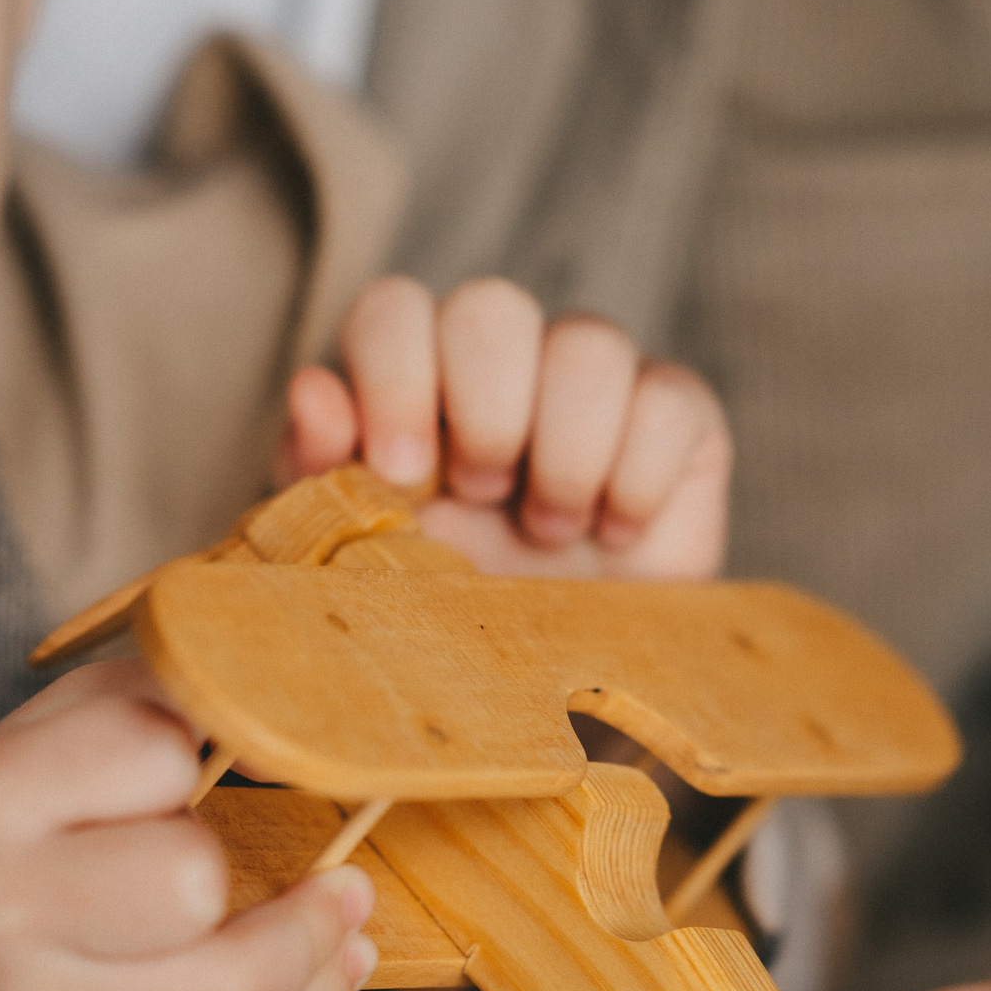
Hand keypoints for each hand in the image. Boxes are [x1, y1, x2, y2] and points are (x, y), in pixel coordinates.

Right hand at [0, 661, 376, 990]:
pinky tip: (335, 959)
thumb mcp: (43, 737)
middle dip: (233, 858)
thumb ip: (151, 697)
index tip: (211, 758)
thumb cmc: (7, 833)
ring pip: (233, 989)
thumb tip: (290, 706)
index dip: (201, 747)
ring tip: (345, 901)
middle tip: (236, 850)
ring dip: (314, 941)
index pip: (152, 752)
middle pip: (189, 884)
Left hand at [277, 275, 730, 579]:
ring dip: (565, 455)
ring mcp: (593, 376)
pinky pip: (668, 398)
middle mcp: (502, 357)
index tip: (402, 475)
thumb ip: (324, 473)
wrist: (558, 682)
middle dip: (484, 415)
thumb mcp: (364, 555)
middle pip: (491, 307)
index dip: (395, 376)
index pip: (394, 310)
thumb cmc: (445, 604)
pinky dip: (636, 479)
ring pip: (589, 342)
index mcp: (411, 375)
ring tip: (551, 530)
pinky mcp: (676, 411)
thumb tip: (313, 389)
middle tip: (483, 497)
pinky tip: (616, 531)